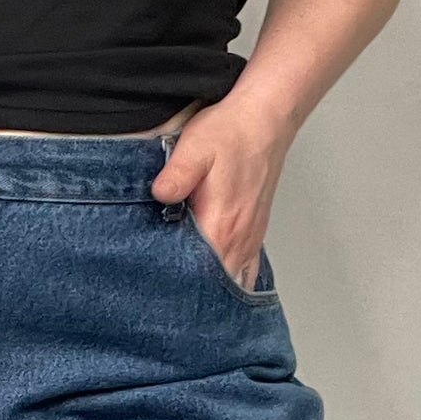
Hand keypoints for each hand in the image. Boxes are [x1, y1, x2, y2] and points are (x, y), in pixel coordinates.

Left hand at [151, 85, 294, 288]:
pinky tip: (215, 285)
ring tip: (187, 298)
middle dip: (190, 295)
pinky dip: (230, 281)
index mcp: (220, 225)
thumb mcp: (194, 147)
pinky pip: (245, 271)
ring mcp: (249, 239)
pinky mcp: (253, 233)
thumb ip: (176, 175)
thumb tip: (159, 195)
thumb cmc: (231, 133)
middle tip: (164, 300)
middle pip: (213, 285)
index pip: (196, 274)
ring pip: (230, 282)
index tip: (156, 291)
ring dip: (211, 290)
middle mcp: (238, 239)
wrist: (264, 119)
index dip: (175, 286)